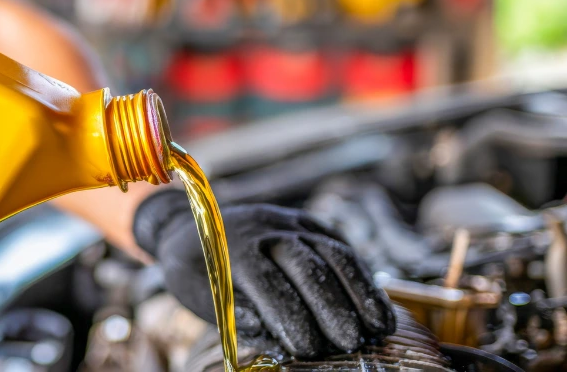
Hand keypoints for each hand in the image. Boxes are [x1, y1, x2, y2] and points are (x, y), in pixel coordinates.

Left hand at [133, 190, 395, 357]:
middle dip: (330, 305)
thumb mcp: (200, 291)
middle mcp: (266, 228)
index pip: (266, 280)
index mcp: (232, 247)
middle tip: (348, 342)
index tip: (306, 347)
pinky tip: (379, 310)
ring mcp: (291, 221)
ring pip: (332, 252)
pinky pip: (342, 248)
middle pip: (306, 264)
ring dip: (359, 291)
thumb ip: (237, 310)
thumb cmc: (194, 268)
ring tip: (378, 329)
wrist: (191, 222)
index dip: (288, 314)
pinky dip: (364, 280)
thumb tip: (273, 331)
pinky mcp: (311, 224)